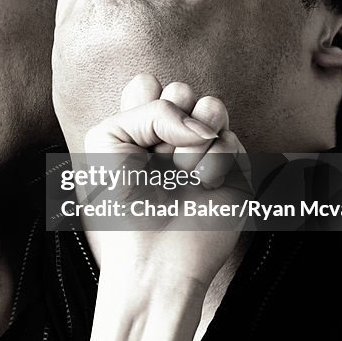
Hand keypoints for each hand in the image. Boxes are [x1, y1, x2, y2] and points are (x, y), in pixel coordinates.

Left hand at [80, 73, 249, 291]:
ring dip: (193, 137)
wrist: (152, 256)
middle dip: (170, 117)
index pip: (148, 84)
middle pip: (182, 89)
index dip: (146, 99)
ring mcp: (203, 153)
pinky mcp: (233, 172)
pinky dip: (214, 162)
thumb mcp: (108, 141)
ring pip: (212, 107)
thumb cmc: (121, 204)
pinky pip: (232, 140)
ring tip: (179, 170)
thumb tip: (200, 123)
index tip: (135, 134)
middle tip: (158, 154)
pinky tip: (201, 186)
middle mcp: (170, 137)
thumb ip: (149, 110)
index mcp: (137, 129)